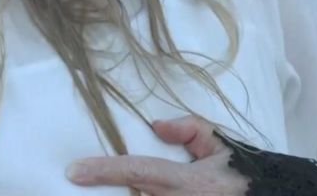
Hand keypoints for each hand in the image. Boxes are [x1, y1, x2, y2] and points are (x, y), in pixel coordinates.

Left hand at [65, 116, 248, 195]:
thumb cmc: (242, 173)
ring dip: (124, 195)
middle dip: (109, 190)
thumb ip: (189, 129)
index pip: (140, 172)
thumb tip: (155, 127)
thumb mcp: (220, 144)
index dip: (104, 171)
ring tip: (103, 186)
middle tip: (85, 179)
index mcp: (193, 183)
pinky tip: (125, 190)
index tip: (74, 171)